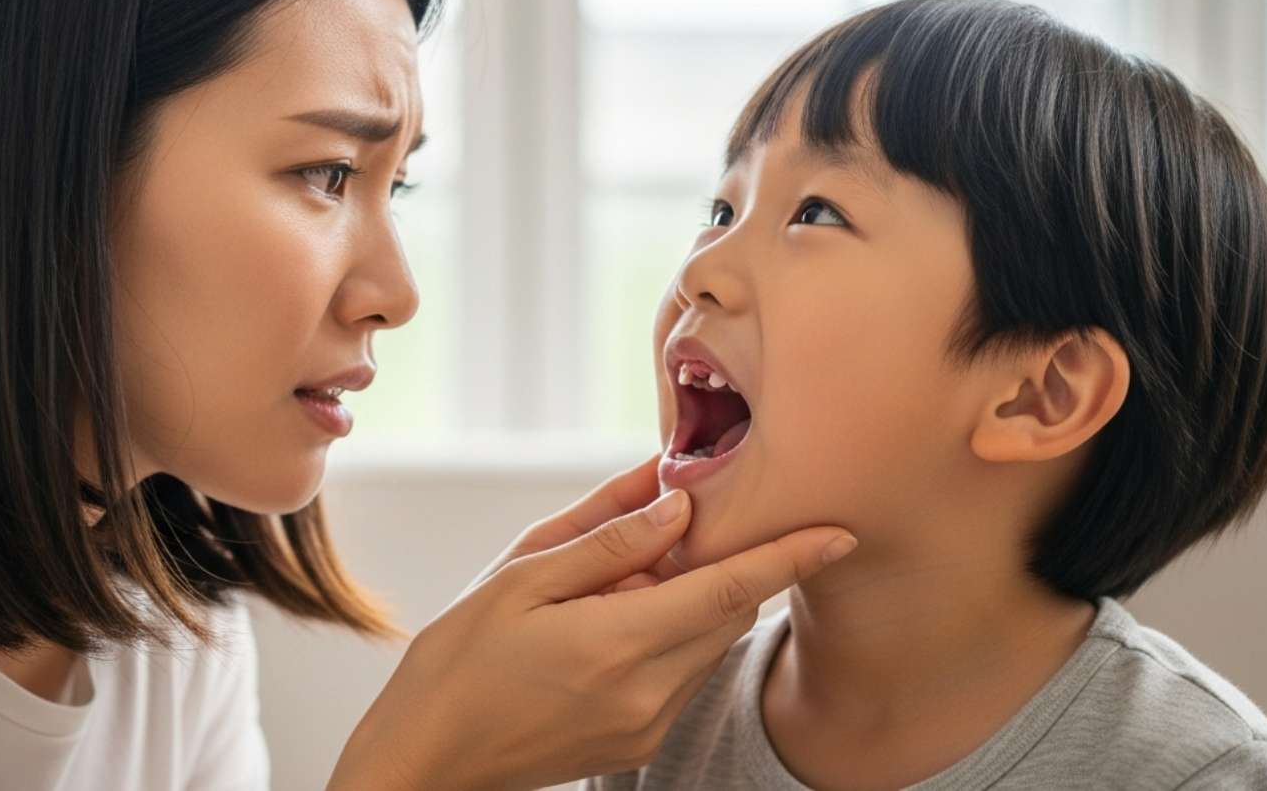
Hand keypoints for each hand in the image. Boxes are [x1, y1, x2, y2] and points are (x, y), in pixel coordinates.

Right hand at [328, 466, 855, 790]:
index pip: (729, 591)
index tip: (841, 531)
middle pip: (727, 614)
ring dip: (695, 599)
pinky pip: (681, 672)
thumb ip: (606, 539)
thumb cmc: (456, 661)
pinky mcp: (639, 741)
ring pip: (707, 642)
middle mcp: (647, 694)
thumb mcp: (518, 580)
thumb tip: (678, 504)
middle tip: (694, 520)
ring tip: (622, 577)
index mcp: (616, 644)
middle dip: (730, 562)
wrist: (425, 762)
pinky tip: (616, 617)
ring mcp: (647, 725)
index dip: (790, 558)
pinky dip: (673, 632)